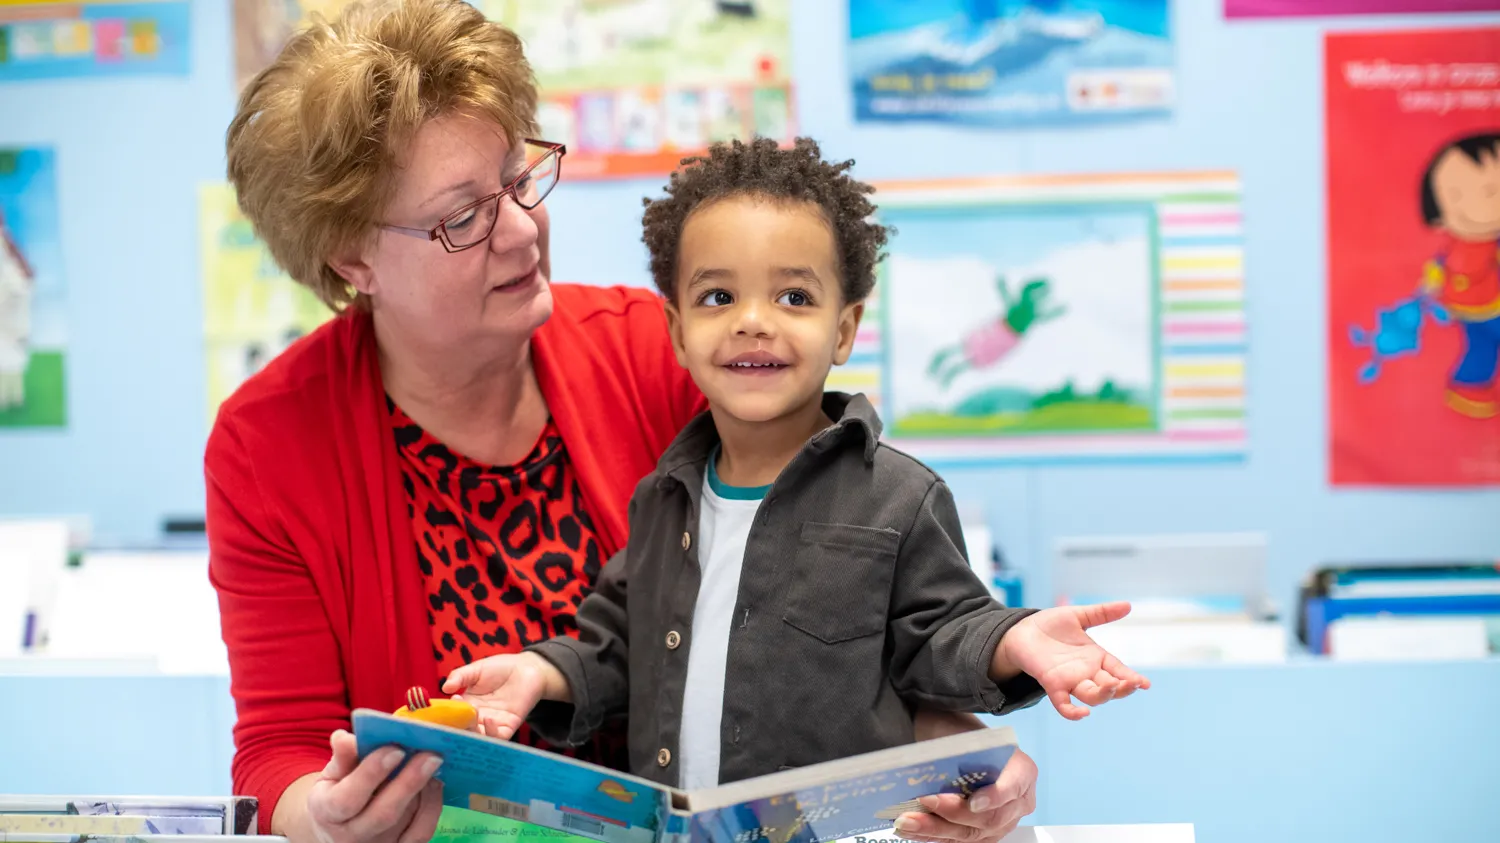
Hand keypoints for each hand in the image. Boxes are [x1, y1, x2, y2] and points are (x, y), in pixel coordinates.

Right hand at [303, 729, 442, 842]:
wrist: (340, 826)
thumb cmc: (337, 792)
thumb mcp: (332, 774)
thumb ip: (342, 757)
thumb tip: (344, 737)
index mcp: (327, 813)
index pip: (347, 799)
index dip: (371, 774)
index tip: (395, 750)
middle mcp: (351, 836)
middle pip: (383, 814)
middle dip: (409, 782)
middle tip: (431, 755)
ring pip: (407, 824)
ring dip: (425, 791)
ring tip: (434, 763)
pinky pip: (421, 832)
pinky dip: (432, 807)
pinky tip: (434, 783)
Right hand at [442, 652, 566, 738]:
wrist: (526, 668)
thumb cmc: (500, 668)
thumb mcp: (476, 670)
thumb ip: (460, 676)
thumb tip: (444, 688)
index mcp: (465, 705)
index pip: (451, 717)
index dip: (444, 717)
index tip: (439, 711)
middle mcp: (477, 718)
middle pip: (462, 731)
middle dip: (456, 729)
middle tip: (453, 720)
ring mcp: (492, 724)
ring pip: (478, 738)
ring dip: (472, 732)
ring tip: (470, 718)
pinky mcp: (509, 726)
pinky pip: (498, 737)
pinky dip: (491, 733)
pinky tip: (488, 719)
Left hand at [895, 748, 1037, 842]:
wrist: (961, 746)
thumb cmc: (964, 736)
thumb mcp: (965, 733)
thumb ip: (960, 749)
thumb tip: (935, 760)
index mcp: (1022, 771)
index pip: (1013, 788)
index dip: (994, 797)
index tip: (973, 801)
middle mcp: (1017, 802)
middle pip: (990, 818)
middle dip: (954, 813)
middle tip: (925, 800)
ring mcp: (1001, 822)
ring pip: (971, 834)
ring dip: (935, 829)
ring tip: (908, 820)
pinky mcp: (981, 835)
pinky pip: (958, 840)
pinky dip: (933, 835)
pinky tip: (912, 829)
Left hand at [997, 602, 1148, 719]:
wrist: (1020, 631)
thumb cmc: (1049, 625)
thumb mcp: (1078, 616)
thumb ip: (1101, 613)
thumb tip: (1128, 605)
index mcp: (1096, 658)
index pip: (1119, 671)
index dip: (1132, 678)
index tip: (1145, 684)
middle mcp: (1086, 673)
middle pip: (1110, 687)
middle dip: (1123, 688)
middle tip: (1133, 683)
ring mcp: (1070, 680)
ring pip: (1093, 696)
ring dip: (1104, 695)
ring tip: (1112, 686)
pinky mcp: (1051, 684)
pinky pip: (1064, 705)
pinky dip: (1073, 712)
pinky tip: (1084, 713)